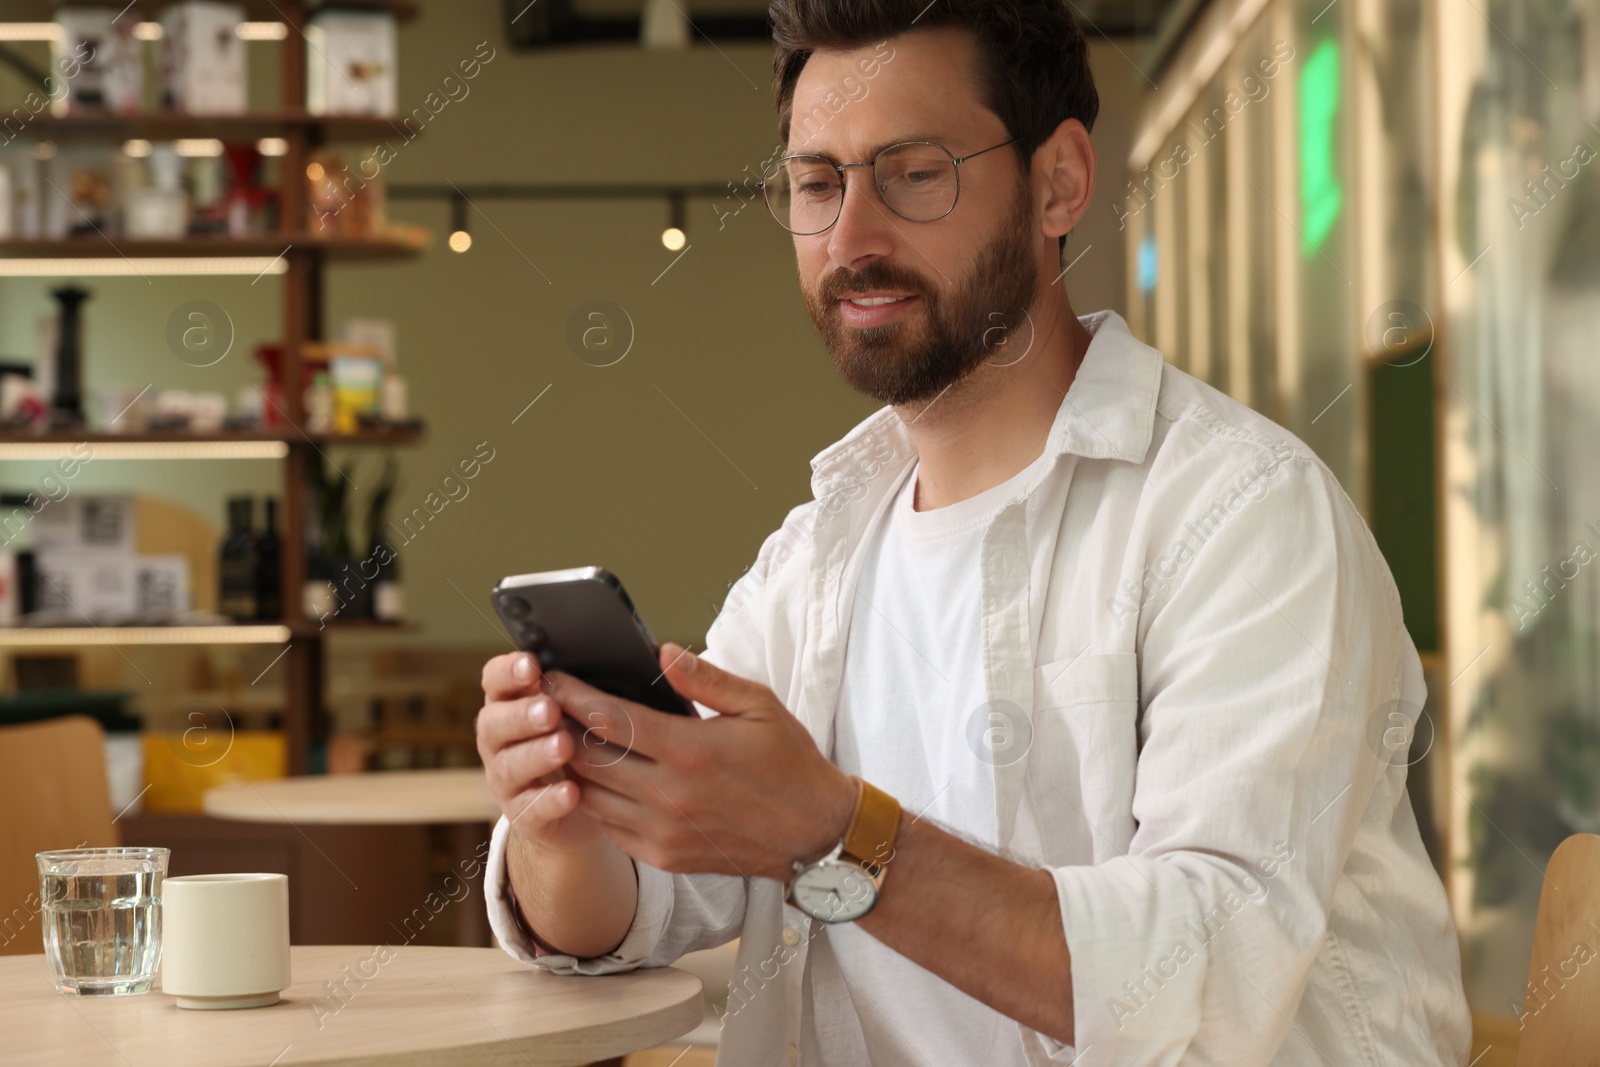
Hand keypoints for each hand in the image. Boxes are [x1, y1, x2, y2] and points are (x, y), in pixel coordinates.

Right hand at [476, 651, 604, 851]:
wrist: (592, 801)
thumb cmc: (595, 737)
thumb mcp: (597, 706)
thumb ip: (602, 682)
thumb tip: (656, 654)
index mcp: (512, 701)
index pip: (495, 679)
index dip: (508, 671)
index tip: (532, 664)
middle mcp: (501, 738)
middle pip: (494, 722)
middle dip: (522, 715)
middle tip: (551, 710)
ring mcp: (507, 778)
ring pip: (510, 766)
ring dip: (535, 755)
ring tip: (564, 746)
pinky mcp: (524, 815)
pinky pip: (529, 809)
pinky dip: (548, 800)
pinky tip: (572, 792)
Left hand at [551, 643, 857, 881]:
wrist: (815, 835)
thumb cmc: (790, 763)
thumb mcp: (759, 705)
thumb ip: (706, 678)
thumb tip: (662, 652)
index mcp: (691, 751)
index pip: (610, 718)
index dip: (572, 695)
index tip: (552, 677)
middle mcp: (670, 795)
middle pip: (587, 759)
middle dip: (558, 729)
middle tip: (542, 706)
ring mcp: (663, 831)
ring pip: (590, 796)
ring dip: (569, 768)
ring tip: (557, 740)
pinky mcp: (664, 857)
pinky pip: (608, 828)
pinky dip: (592, 801)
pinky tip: (589, 780)